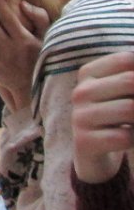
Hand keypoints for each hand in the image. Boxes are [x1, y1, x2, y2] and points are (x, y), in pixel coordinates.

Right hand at [71, 52, 133, 182]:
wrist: (92, 150)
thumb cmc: (114, 113)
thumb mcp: (121, 90)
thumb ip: (131, 78)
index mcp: (88, 73)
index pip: (126, 59)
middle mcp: (80, 92)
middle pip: (130, 81)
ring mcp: (80, 117)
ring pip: (130, 109)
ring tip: (132, 122)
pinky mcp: (84, 141)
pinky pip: (125, 137)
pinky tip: (126, 139)